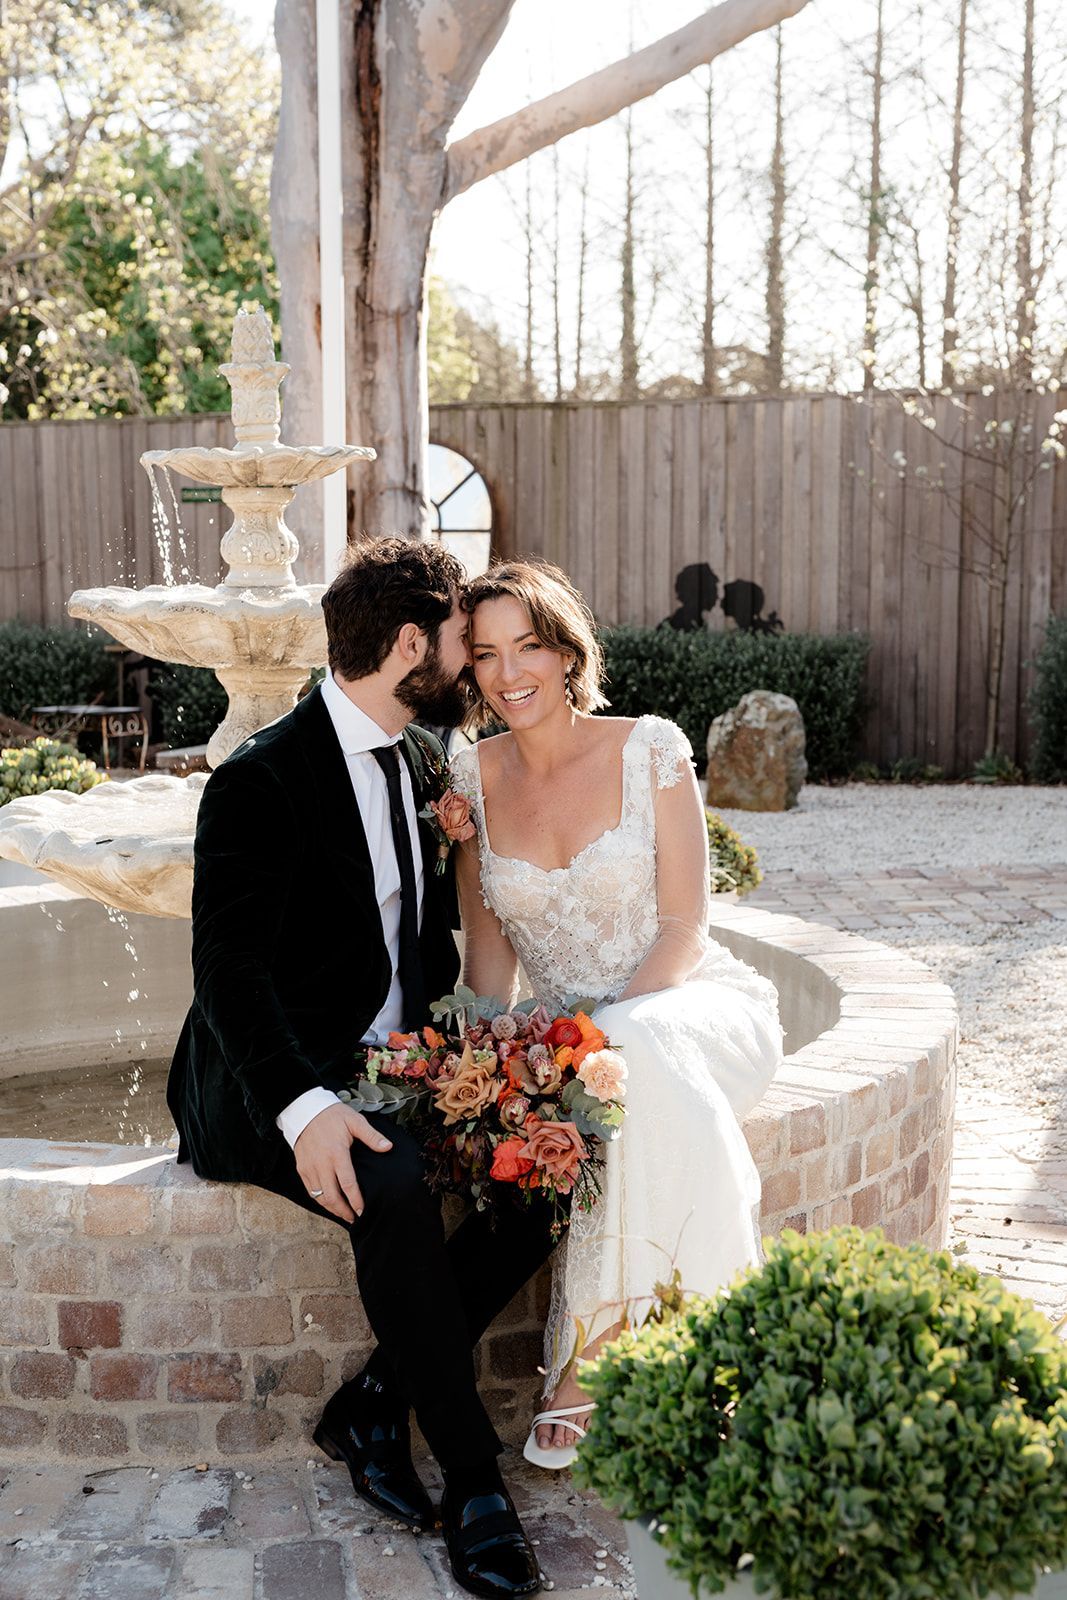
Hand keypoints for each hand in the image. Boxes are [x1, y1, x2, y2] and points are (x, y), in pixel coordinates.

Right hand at [294, 1103, 392, 1223]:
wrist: (305, 1110)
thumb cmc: (332, 1115)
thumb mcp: (354, 1121)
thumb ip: (371, 1136)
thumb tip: (388, 1147)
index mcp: (336, 1153)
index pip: (347, 1184)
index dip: (355, 1200)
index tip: (362, 1211)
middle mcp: (321, 1163)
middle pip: (331, 1196)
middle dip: (343, 1211)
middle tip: (354, 1218)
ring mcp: (309, 1168)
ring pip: (319, 1197)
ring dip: (332, 1209)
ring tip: (344, 1214)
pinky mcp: (301, 1168)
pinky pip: (310, 1191)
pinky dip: (320, 1201)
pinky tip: (329, 1203)